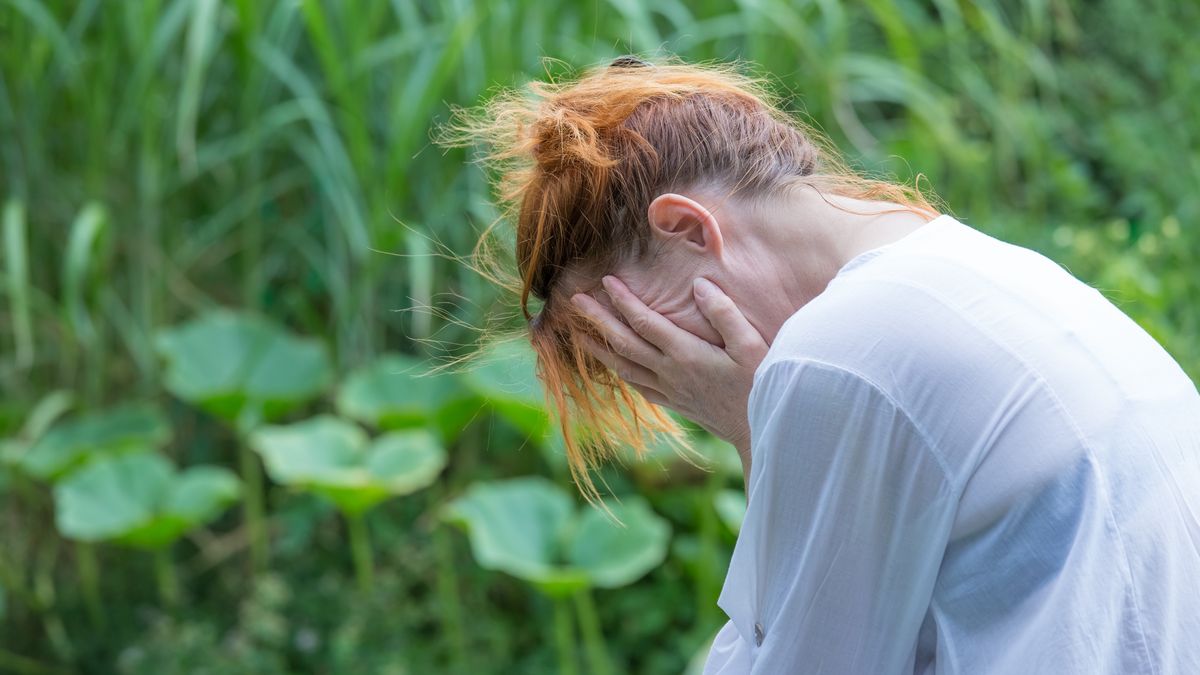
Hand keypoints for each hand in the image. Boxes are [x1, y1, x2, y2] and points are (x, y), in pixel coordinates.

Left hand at [571, 275, 768, 458]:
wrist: (760, 431)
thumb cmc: (761, 383)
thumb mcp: (750, 344)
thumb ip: (724, 314)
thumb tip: (698, 285)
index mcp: (686, 354)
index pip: (645, 322)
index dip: (623, 300)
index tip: (605, 281)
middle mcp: (671, 372)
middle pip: (624, 343)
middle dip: (598, 320)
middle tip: (574, 300)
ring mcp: (670, 390)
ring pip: (624, 367)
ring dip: (599, 349)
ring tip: (578, 334)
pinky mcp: (675, 403)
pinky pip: (637, 387)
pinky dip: (619, 373)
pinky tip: (612, 367)